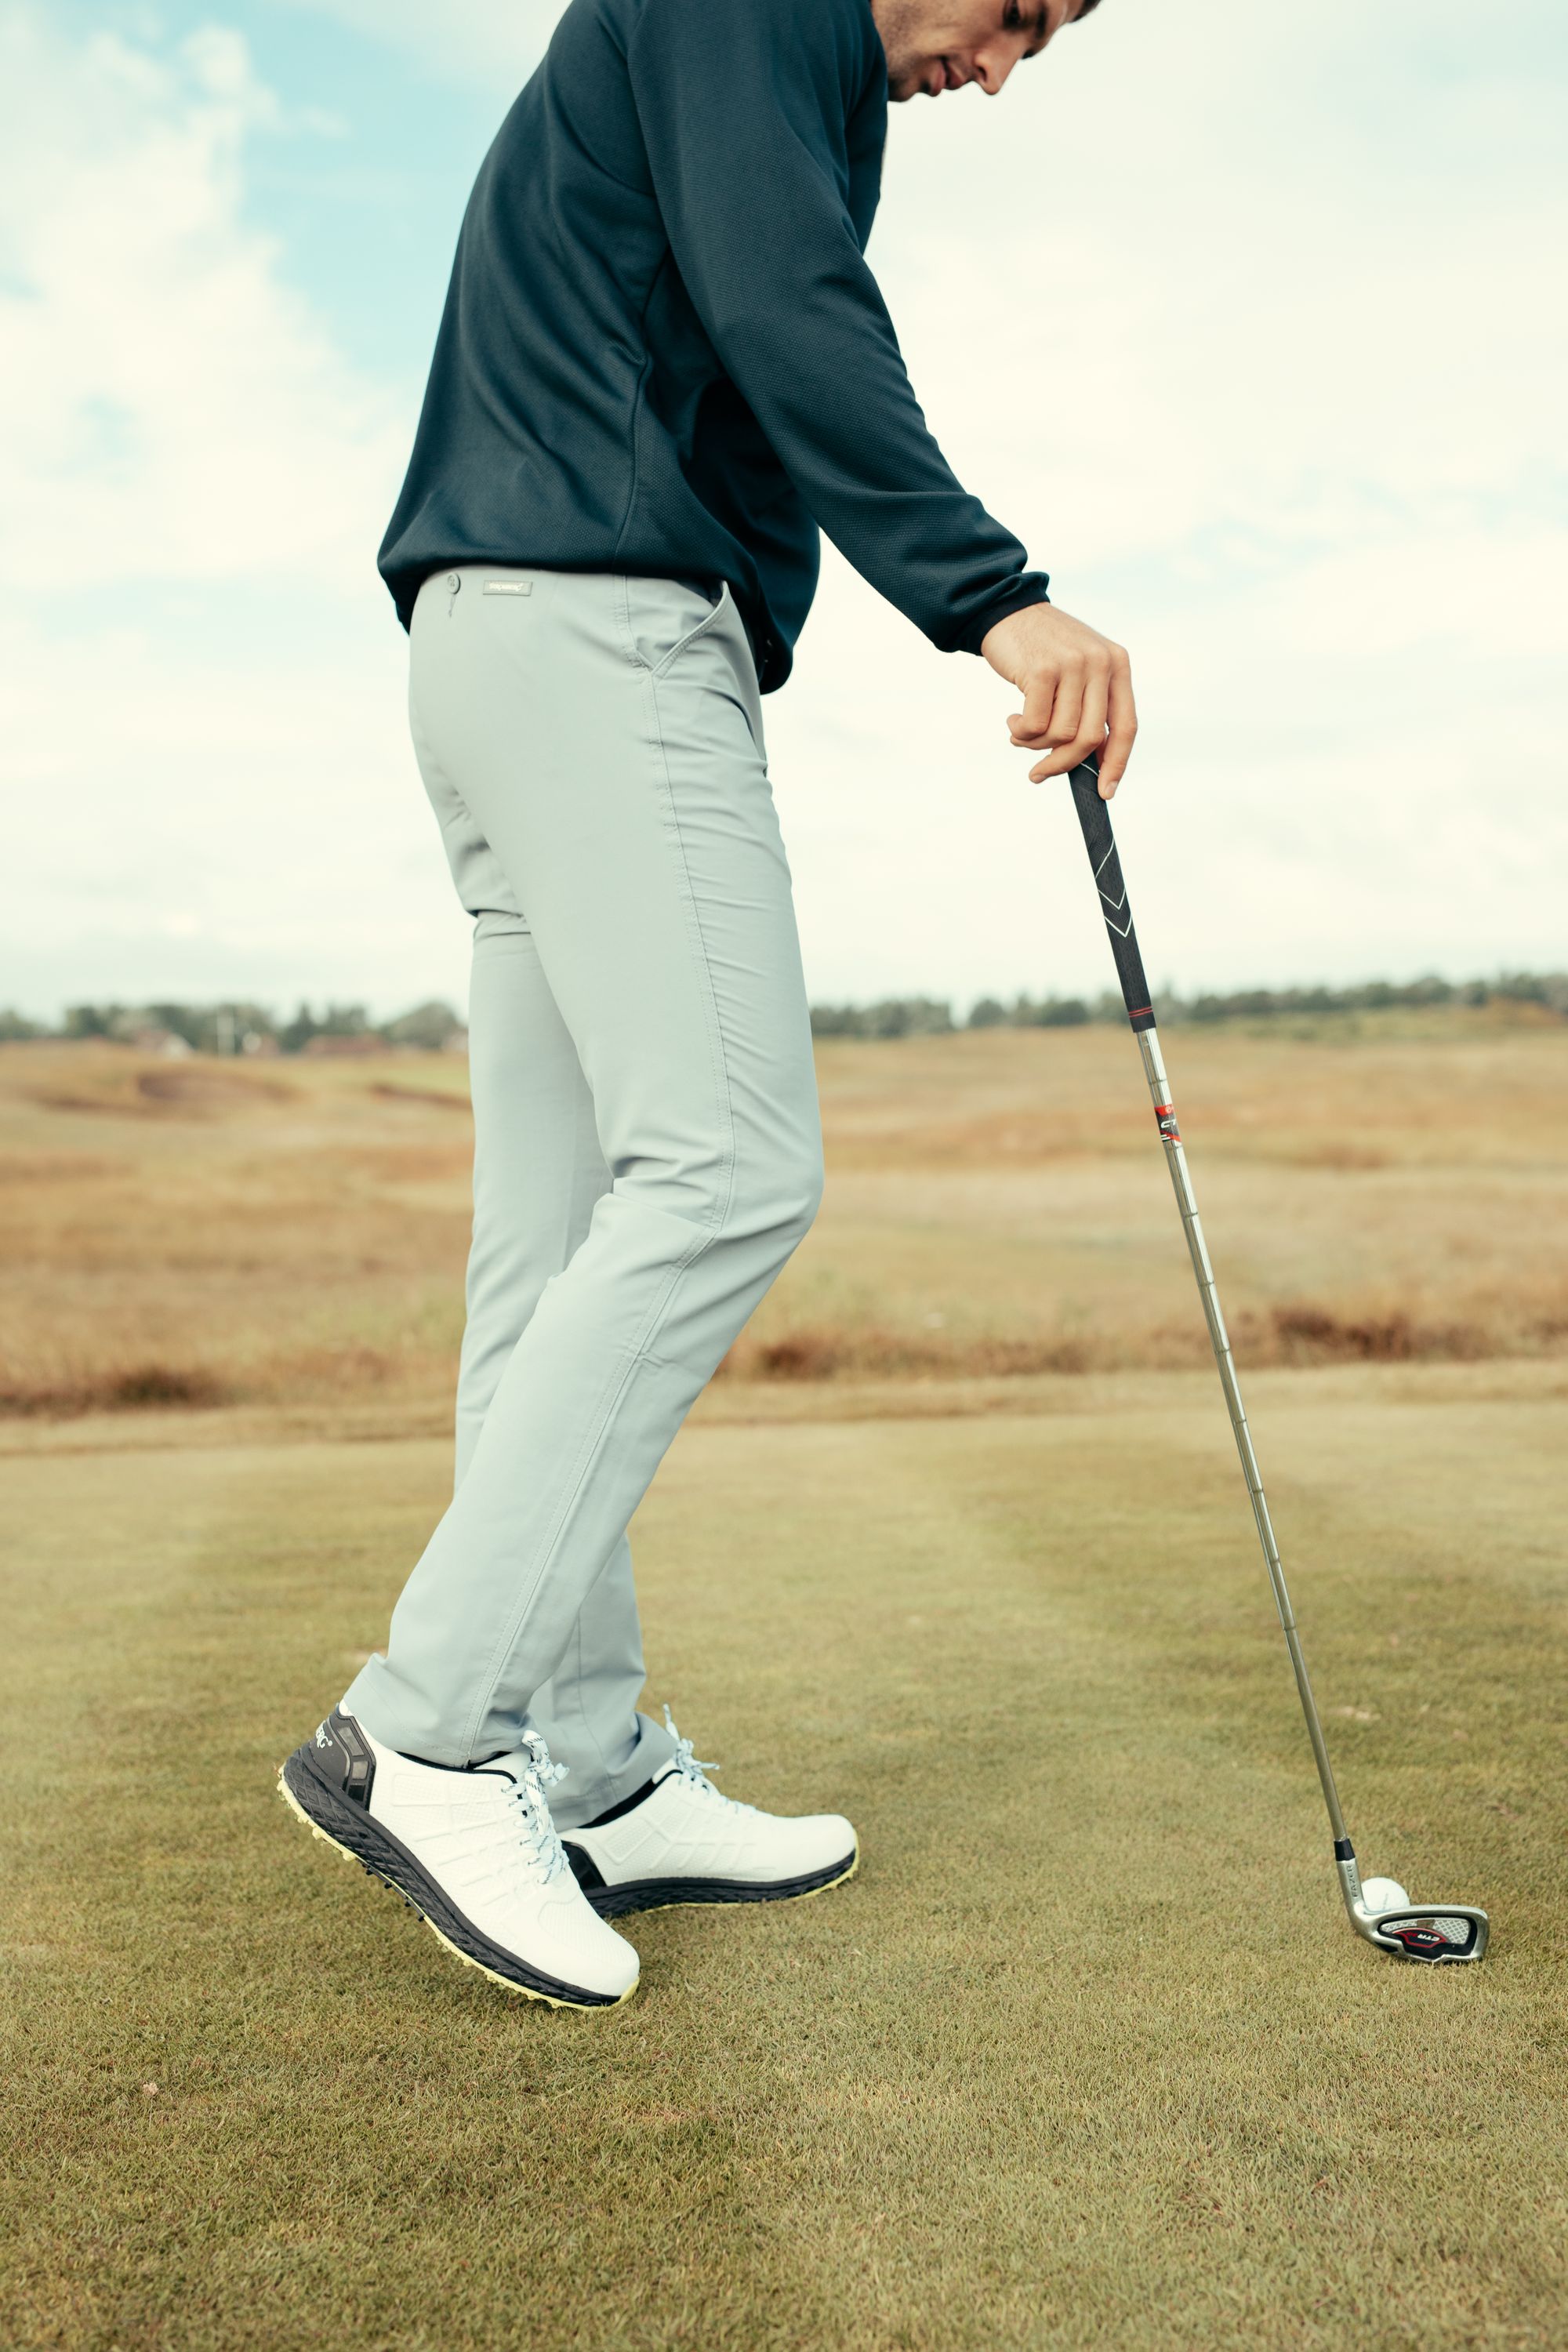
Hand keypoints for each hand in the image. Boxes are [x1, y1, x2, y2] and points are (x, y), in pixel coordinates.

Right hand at [980, 602, 1136, 797]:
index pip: (1126, 726)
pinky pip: (1035, 725)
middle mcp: (1101, 663)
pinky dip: (1021, 733)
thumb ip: (1091, 706)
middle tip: (1040, 773)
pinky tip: (1012, 720)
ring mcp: (1072, 665)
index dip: (1117, 764)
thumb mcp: (1080, 670)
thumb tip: (1092, 762)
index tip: (1106, 792)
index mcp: (1117, 665)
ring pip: (1061, 735)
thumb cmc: (1042, 650)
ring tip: (1020, 734)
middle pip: (1090, 738)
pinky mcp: (1042, 670)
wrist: (1006, 612)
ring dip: (1035, 745)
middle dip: (1063, 764)